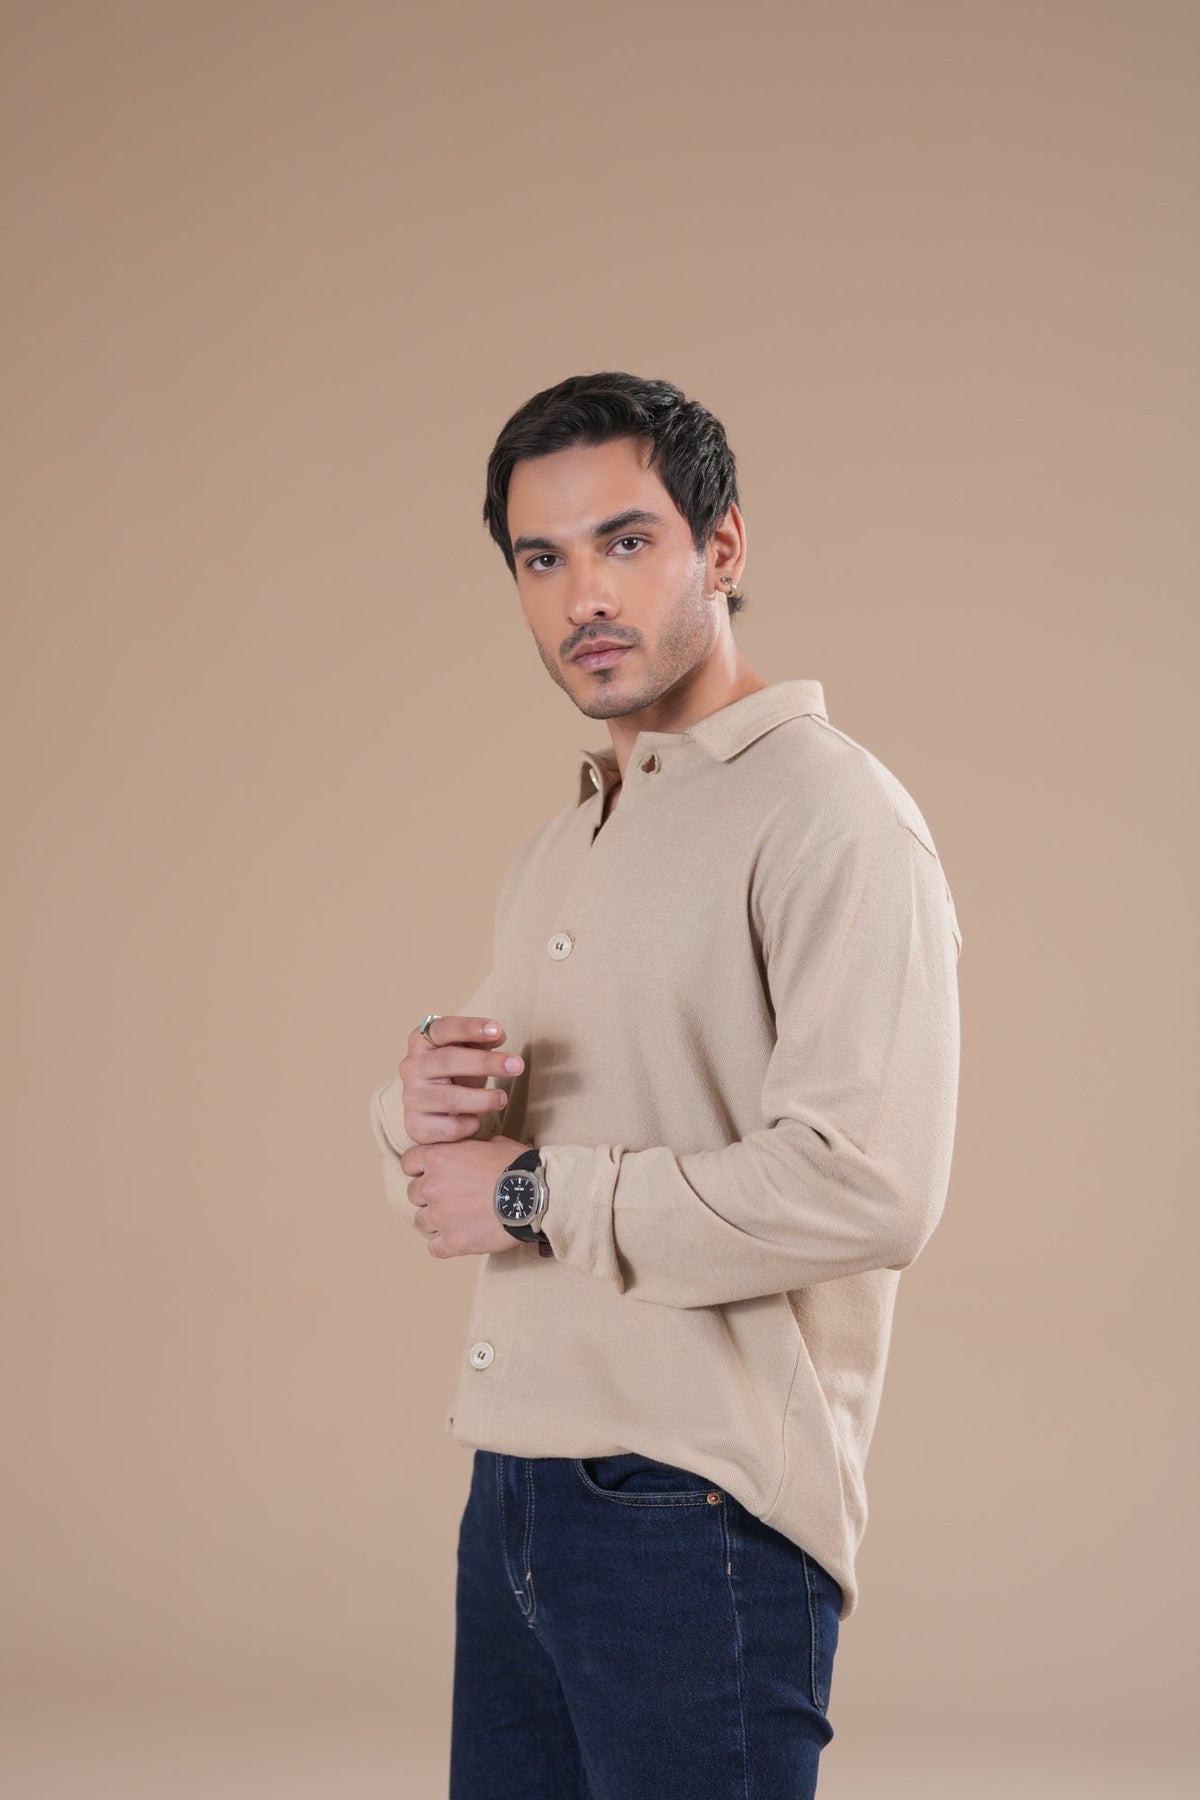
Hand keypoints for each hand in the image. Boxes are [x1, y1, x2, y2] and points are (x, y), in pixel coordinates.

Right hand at [397, 1014, 523, 1144]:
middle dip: (485, 1063)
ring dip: (483, 1099)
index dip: (470, 1027)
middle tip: (517, 1065)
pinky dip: (470, 1124)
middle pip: (448, 1061)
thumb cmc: (456, 1072)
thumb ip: (483, 1040)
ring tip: (502, 1098)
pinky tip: (476, 1120)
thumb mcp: (469, 1051)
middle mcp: (411, 1067)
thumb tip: (498, 1035)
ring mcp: (411, 1097)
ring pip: (450, 1098)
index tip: (496, 1030)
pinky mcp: (416, 1126)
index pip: (443, 1028)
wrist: (435, 1110)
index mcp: (422, 1041)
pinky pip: (450, 1127)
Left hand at [399, 1133, 533, 1257]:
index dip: (419, 1168)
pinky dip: (444, 1244)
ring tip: (457, 1219)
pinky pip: (435, 1248)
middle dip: (429, 1195)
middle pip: (413, 1193)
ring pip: (421, 1221)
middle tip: (451, 1197)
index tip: (431, 1173)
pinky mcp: (452, 1241)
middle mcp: (432, 1186)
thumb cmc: (517, 1166)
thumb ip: (471, 1147)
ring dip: (435, 1220)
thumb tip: (472, 1150)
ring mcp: (440, 1216)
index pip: (409, 1162)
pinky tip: (459, 1239)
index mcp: (438, 1158)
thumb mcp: (493, 1143)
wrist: (533, 1196)